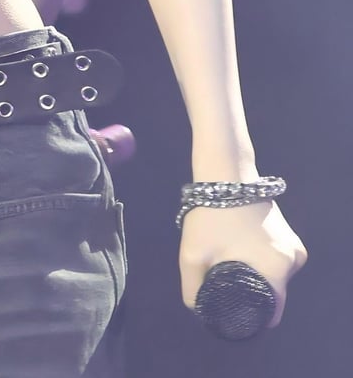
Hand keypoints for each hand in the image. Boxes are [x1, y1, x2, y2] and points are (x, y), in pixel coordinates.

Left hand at [180, 201, 306, 325]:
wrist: (226, 172)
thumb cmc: (211, 214)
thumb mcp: (192, 256)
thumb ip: (193, 290)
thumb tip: (199, 310)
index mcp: (278, 270)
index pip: (272, 311)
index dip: (252, 316)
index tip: (233, 310)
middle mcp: (294, 261)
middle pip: (272, 293)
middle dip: (251, 292)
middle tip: (225, 279)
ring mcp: (294, 246)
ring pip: (274, 276)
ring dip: (255, 273)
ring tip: (231, 260)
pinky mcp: (290, 234)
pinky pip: (275, 261)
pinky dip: (260, 261)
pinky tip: (241, 249)